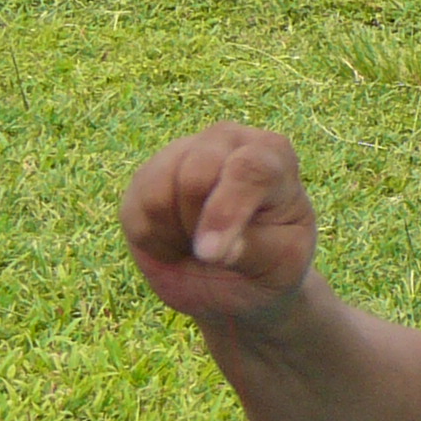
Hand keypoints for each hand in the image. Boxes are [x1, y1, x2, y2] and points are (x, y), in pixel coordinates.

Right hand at [120, 123, 316, 325]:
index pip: (249, 169)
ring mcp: (182, 152)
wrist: (238, 279)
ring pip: (158, 195)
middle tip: (218, 253)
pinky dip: (155, 242)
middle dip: (200, 228)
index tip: (213, 255)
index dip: (226, 212)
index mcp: (271, 154)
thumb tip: (212, 249)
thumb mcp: (283, 265)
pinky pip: (137, 212)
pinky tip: (178, 241)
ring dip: (177, 236)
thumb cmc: (272, 264)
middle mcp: (226, 140)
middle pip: (195, 177)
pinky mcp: (146, 178)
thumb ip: (254, 250)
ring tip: (201, 242)